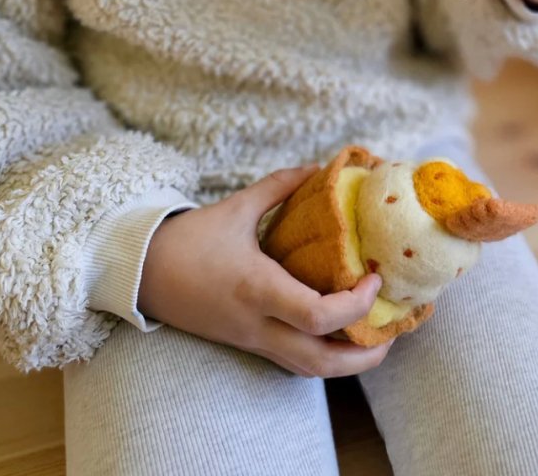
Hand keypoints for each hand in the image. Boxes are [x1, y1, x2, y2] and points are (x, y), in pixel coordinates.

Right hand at [137, 165, 390, 376]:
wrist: (142, 272)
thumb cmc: (189, 238)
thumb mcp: (237, 207)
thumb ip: (280, 186)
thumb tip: (318, 167)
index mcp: (257, 289)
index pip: (317, 316)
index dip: (355, 304)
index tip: (375, 279)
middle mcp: (258, 323)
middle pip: (320, 362)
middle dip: (364, 355)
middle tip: (394, 329)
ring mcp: (251, 339)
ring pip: (308, 370)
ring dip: (348, 363)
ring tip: (377, 338)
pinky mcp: (246, 343)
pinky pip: (293, 361)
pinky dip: (324, 356)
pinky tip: (341, 335)